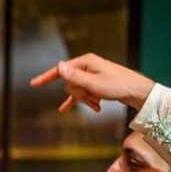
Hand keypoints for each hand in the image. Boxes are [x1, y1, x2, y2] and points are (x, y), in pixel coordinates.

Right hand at [29, 53, 154, 112]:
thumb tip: (59, 67)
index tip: (32, 84)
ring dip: (85, 100)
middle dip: (79, 95)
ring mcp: (90, 75)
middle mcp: (87, 66)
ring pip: (76, 91)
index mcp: (86, 61)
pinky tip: (64, 110)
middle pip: (70, 84)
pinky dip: (79, 102)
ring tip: (98, 104)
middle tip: (93, 99)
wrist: (137, 91)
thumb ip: (75, 77)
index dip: (45, 78)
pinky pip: (80, 94)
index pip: (60, 70)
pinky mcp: (94, 83)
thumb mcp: (94, 83)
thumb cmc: (118, 86)